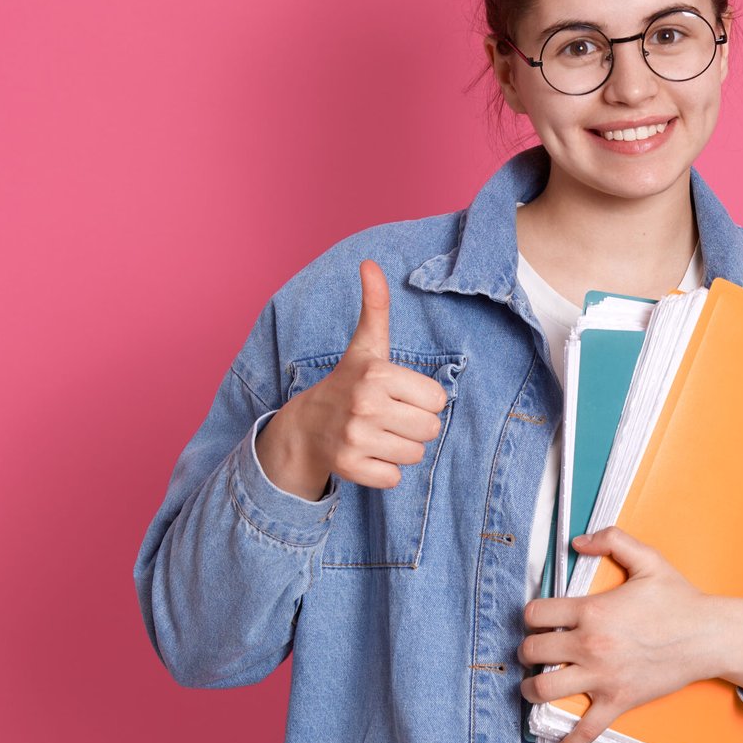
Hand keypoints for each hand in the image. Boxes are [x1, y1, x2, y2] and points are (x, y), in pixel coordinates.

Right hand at [256, 259, 449, 498]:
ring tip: (378, 434)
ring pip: (415, 455)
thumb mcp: (365, 345)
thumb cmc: (347, 383)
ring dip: (401, 449)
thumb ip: (375, 306)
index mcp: (376, 374)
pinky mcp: (348, 468)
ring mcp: (354, 439)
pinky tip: (368, 455)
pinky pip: (394, 479)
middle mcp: (364, 405)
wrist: (304, 427)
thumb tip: (370, 263)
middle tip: (388, 417)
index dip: (422, 399)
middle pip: (431, 430)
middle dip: (414, 426)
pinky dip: (385, 472)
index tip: (397, 395)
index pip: (438, 400)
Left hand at [517, 527, 742, 742]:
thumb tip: (578, 541)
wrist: (708, 636)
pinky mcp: (617, 702)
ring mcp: (602, 677)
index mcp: (592, 611)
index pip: (537, 614)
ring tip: (534, 683)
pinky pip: (586, 730)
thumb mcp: (647, 559)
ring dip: (532, 688)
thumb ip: (611, 539)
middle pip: (533, 652)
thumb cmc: (679, 599)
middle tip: (534, 648)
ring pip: (545, 690)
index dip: (531, 614)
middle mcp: (591, 645)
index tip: (538, 617)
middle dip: (527, 649)